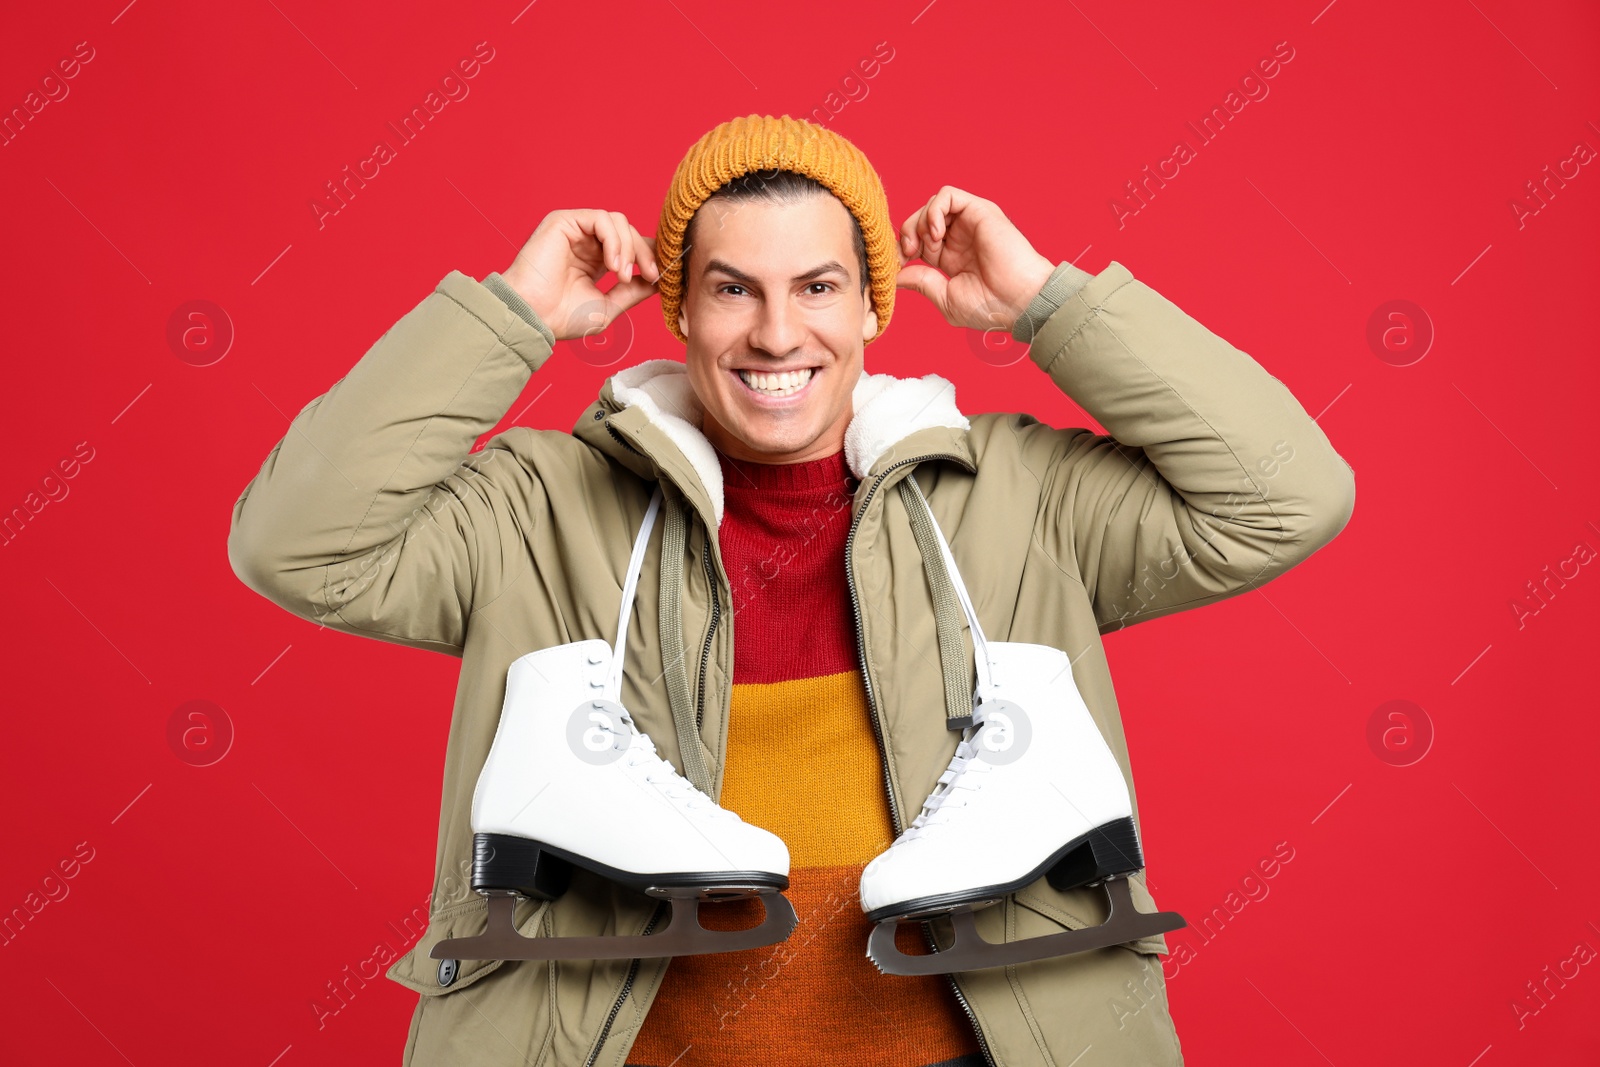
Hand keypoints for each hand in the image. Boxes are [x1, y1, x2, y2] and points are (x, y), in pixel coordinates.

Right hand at [501, 210, 660, 340]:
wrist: (534, 317)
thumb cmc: (562, 317)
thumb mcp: (609, 307)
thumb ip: (633, 292)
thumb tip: (658, 281)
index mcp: (595, 260)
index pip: (630, 246)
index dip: (649, 256)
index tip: (660, 277)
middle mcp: (586, 242)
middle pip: (629, 231)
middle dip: (644, 253)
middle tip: (649, 276)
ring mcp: (575, 230)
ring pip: (618, 221)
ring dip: (628, 248)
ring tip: (621, 275)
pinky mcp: (564, 221)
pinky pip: (602, 218)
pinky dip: (614, 240)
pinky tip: (612, 264)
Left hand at [895, 186, 1055, 332]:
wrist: (1019, 300)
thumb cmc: (990, 306)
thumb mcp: (945, 298)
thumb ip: (921, 282)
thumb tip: (895, 274)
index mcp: (950, 257)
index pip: (917, 240)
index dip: (902, 249)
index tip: (898, 265)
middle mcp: (959, 237)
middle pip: (920, 219)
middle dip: (907, 234)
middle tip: (908, 253)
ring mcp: (969, 222)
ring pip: (931, 205)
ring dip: (920, 223)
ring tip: (927, 246)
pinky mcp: (979, 210)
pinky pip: (947, 195)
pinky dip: (934, 210)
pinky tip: (937, 234)